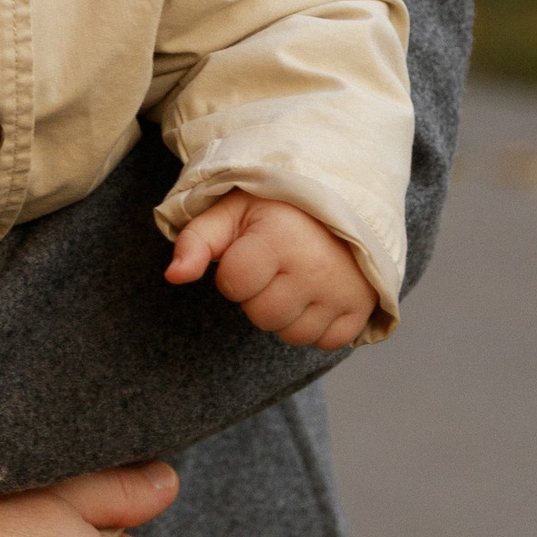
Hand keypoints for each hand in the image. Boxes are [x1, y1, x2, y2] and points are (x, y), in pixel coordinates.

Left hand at [164, 194, 377, 349]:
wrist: (344, 195)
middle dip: (258, 294)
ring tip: (295, 278)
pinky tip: (316, 294)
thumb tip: (173, 276)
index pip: (233, 284)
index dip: (233, 271)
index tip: (249, 250)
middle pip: (262, 315)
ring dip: (286, 313)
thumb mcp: (232, 209)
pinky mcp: (363, 306)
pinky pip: (327, 342)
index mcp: (280, 238)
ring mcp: (343, 290)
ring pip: (292, 334)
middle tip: (274, 265)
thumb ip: (197, 240)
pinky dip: (317, 325)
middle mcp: (315, 268)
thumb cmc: (279, 205)